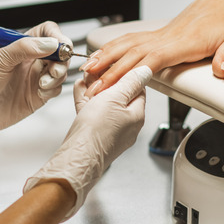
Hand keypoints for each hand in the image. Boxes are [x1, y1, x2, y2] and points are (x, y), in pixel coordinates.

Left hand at [0, 21, 72, 163]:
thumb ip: (24, 49)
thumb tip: (49, 43)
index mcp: (20, 47)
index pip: (46, 33)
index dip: (56, 37)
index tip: (59, 45)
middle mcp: (30, 61)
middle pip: (58, 53)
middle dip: (61, 59)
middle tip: (54, 67)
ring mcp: (34, 79)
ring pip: (60, 72)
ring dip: (57, 75)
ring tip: (42, 82)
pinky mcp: (36, 97)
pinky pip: (54, 89)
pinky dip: (52, 89)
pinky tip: (40, 91)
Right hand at [24, 66, 151, 219]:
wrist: (77, 157)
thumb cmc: (96, 132)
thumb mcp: (115, 98)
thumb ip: (130, 82)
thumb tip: (146, 71)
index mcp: (137, 115)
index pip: (137, 88)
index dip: (124, 74)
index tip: (112, 66)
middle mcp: (127, 125)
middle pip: (119, 95)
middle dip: (106, 82)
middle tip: (95, 72)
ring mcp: (112, 131)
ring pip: (104, 104)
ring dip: (94, 91)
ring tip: (85, 80)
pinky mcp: (97, 135)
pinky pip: (94, 114)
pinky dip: (87, 102)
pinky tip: (80, 92)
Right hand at [82, 0, 223, 95]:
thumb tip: (221, 71)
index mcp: (185, 42)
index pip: (150, 59)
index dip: (129, 73)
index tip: (113, 84)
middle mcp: (168, 37)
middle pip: (131, 54)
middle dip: (109, 70)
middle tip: (91, 85)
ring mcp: (161, 35)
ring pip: (126, 45)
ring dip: (105, 57)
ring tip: (87, 69)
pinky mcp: (160, 34)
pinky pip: (131, 40)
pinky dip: (113, 47)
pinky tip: (102, 54)